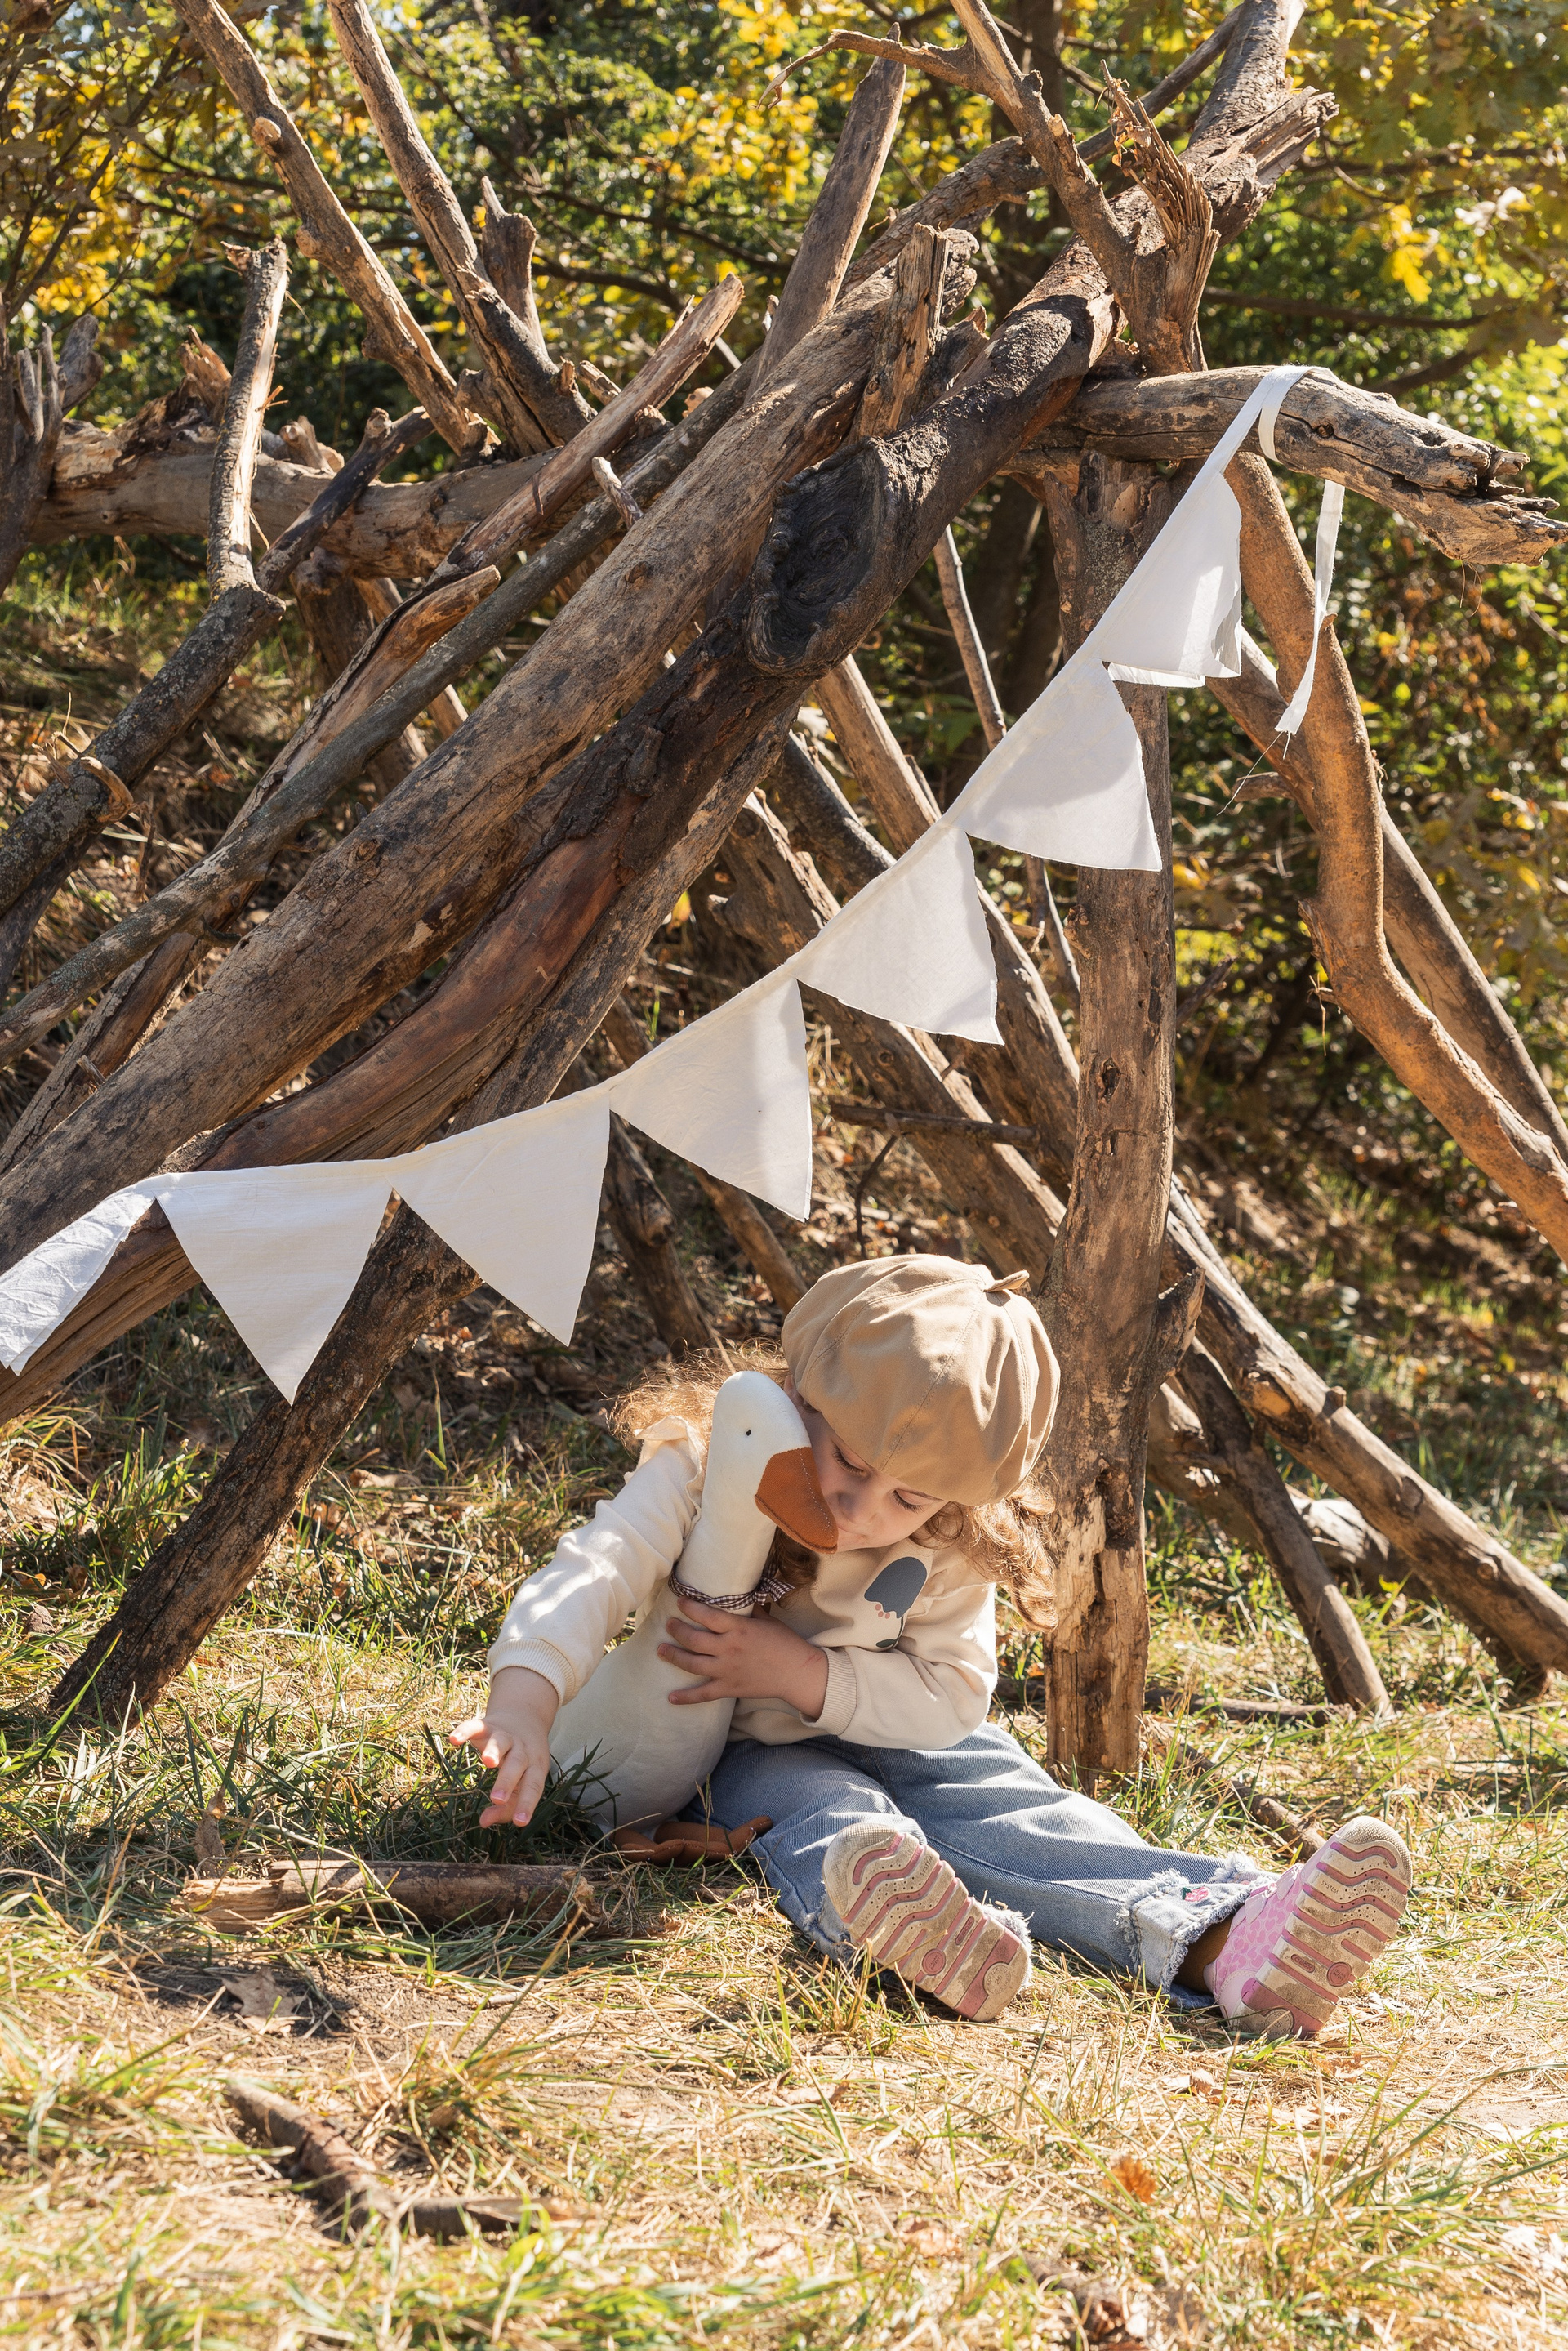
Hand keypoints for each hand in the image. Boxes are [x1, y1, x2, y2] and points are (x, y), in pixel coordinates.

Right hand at [449, 1665, 559, 1827]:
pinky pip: (476, 1726)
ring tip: (488, 1762)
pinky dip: (465, 1731)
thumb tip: (484, 1823)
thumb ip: (506, 1807)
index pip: (533, 1786)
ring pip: (501, 1742)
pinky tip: (454, 1740)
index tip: (520, 1822)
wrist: (525, 1716)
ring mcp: (505, 1735)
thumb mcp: (522, 1783)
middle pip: (517, 1764)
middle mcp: (522, 1749)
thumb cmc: (523, 1762)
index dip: (527, 1803)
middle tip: (497, 1799)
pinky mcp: (488, 1725)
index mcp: (535, 1766)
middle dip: (507, 1781)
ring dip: (495, 1751)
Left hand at [657, 1594, 828, 1721]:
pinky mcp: (729, 1688)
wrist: (798, 1672)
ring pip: (692, 1664)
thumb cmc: (785, 1643)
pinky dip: (686, 1697)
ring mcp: (727, 1670)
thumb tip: (738, 1598)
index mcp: (738, 1629)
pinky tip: (670, 1698)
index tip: (679, 1602)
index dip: (690, 1608)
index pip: (707, 1615)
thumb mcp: (767, 1621)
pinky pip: (703, 1694)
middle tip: (668, 1625)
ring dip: (673, 1656)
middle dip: (677, 1631)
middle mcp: (729, 1648)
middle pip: (693, 1639)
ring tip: (661, 1650)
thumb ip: (749, 1611)